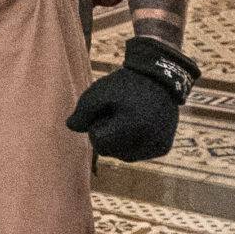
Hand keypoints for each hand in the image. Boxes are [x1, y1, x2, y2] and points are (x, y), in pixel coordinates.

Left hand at [66, 67, 181, 161]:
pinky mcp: (163, 148)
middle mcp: (148, 140)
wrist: (160, 77)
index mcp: (132, 126)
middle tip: (117, 114)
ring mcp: (157, 146)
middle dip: (108, 135)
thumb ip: (82, 111)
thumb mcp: (99, 91)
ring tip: (129, 118)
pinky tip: (139, 125)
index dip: (96, 126)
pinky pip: (139, 154)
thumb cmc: (125, 84)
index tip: (105, 111)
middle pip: (110, 152)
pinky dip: (134, 143)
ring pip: (124, 157)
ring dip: (120, 141)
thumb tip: (71, 127)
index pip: (99, 143)